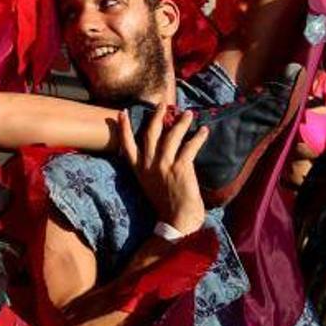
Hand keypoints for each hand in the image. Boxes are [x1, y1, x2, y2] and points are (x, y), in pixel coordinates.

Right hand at [118, 105, 208, 234]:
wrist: (177, 221)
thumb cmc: (165, 206)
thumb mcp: (149, 186)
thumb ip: (151, 170)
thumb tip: (158, 155)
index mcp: (139, 170)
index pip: (128, 144)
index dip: (124, 128)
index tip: (122, 112)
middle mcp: (149, 164)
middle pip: (151, 133)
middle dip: (157, 117)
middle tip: (163, 104)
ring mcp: (164, 165)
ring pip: (171, 136)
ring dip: (181, 123)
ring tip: (188, 113)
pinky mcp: (180, 167)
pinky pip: (190, 147)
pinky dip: (198, 137)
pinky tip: (204, 131)